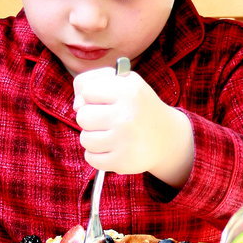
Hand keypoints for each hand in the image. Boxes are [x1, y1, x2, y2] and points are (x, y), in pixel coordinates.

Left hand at [73, 67, 193, 186]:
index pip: (86, 90)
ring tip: (111, 135)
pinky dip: (97, 155)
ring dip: (93, 137)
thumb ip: (93, 81)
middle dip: (91, 118)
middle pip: (83, 116)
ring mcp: (124, 140)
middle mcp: (126, 115)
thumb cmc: (137, 106)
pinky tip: (111, 148)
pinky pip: (91, 158)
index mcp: (128, 90)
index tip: (106, 101)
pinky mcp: (122, 161)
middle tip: (108, 120)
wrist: (166, 137)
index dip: (92, 96)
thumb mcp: (123, 82)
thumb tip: (76, 105)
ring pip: (85, 139)